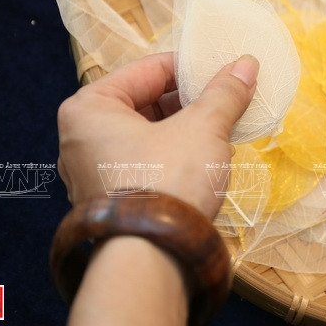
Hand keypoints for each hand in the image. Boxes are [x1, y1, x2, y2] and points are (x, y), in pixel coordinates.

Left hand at [56, 52, 258, 217]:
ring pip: (146, 134)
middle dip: (189, 102)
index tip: (224, 72)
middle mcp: (79, 138)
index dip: (192, 68)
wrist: (152, 261)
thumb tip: (246, 65)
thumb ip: (224, 93)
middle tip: (226, 101)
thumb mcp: (203, 128)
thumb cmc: (167, 182)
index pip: (149, 69)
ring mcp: (90, 173)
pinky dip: (173, 157)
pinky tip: (206, 160)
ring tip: (222, 130)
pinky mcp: (109, 201)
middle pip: (145, 102)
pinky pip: (144, 163)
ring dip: (185, 129)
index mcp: (89, 108)